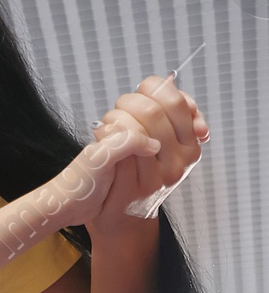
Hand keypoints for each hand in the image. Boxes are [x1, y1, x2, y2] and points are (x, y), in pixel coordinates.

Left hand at [77, 76, 207, 233]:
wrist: (123, 211)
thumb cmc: (139, 169)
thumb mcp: (165, 139)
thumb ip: (172, 112)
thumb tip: (170, 81)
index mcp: (191, 145)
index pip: (176, 102)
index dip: (153, 87)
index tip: (142, 91)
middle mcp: (178, 163)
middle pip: (152, 111)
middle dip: (129, 101)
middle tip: (119, 108)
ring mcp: (156, 178)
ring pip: (132, 128)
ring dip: (114, 118)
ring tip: (109, 123)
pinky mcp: (131, 188)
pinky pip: (117, 148)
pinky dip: (104, 134)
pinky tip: (101, 135)